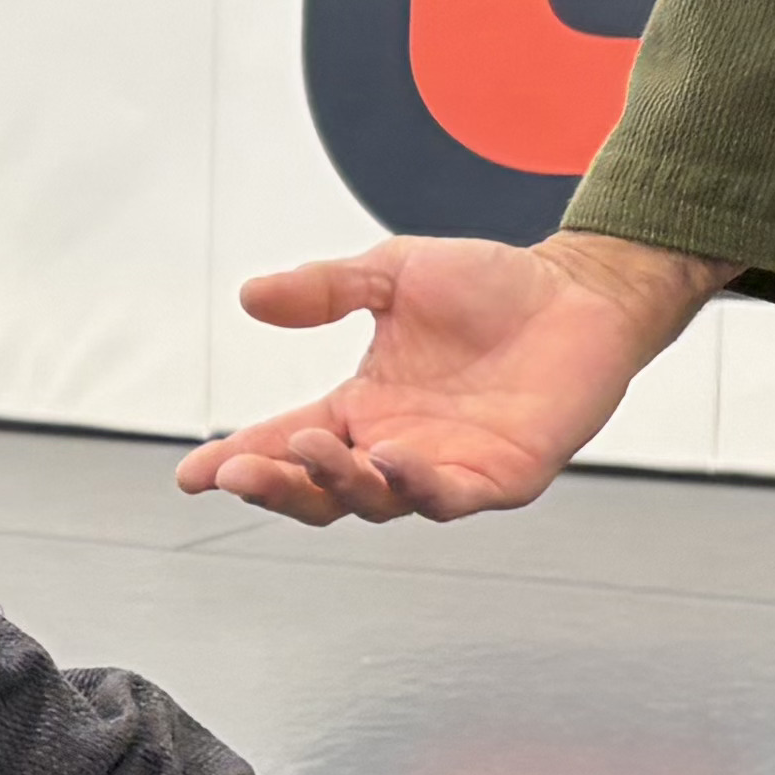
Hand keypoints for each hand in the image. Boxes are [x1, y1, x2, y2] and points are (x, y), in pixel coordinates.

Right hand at [175, 233, 731, 523]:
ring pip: (375, 500)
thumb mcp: (392, 274)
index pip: (286, 446)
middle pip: (319, 491)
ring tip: (307, 450)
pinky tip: (392, 459)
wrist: (582, 290)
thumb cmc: (490, 285)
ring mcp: (446, 469)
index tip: (192, 474)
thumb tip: (250, 296)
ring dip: (336, 482)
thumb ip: (326, 289)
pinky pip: (449, 496)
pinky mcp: (501, 478)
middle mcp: (394, 448)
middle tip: (237, 472)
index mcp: (362, 409)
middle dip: (274, 486)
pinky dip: (417, 485)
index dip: (239, 461)